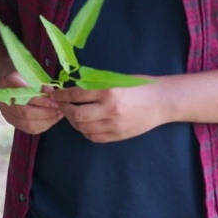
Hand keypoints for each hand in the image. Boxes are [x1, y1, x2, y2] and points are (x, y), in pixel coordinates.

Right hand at [0, 70, 62, 135]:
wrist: (11, 82)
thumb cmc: (24, 77)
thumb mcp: (33, 75)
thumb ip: (42, 85)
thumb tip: (53, 94)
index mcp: (8, 83)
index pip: (25, 95)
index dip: (42, 100)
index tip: (56, 100)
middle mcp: (4, 100)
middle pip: (25, 112)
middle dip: (46, 112)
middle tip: (60, 108)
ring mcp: (7, 113)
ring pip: (28, 123)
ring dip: (47, 120)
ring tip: (59, 114)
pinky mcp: (12, 122)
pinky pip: (29, 129)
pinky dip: (44, 126)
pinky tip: (53, 119)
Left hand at [49, 80, 165, 142]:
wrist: (163, 102)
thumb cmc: (140, 86)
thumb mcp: (117, 80)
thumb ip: (96, 85)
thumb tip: (73, 87)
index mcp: (109, 92)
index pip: (77, 94)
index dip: (62, 95)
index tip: (54, 94)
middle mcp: (110, 110)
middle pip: (77, 115)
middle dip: (64, 110)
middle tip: (61, 105)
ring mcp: (115, 126)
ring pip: (83, 128)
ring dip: (73, 122)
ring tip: (72, 114)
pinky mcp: (119, 136)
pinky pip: (95, 137)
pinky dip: (85, 131)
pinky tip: (84, 124)